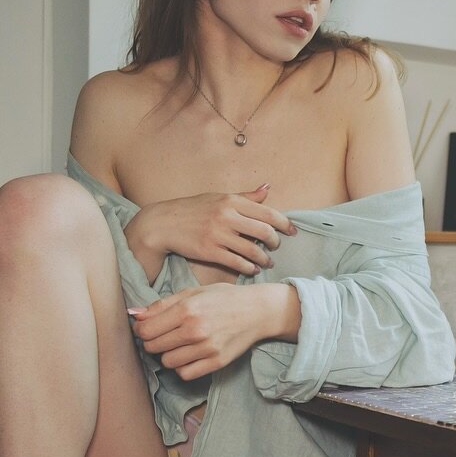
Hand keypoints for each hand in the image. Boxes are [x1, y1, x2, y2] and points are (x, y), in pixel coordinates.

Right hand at [125, 185, 295, 276]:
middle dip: (275, 242)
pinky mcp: (210, 251)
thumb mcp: (218, 197)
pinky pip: (238, 262)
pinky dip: (249, 267)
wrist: (162, 224)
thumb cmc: (193, 209)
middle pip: (264, 232)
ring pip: (253, 250)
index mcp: (231, 200)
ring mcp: (218, 234)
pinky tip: (252, 268)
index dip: (284, 223)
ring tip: (267, 261)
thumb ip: (245, 196)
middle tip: (277, 246)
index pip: (267, 212)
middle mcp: (226, 216)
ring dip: (264, 258)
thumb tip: (268, 188)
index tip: (293, 231)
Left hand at [129, 283, 297, 379]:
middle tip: (165, 335)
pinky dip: (183, 367)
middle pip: (153, 347)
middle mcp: (195, 330)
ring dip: (169, 355)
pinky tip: (190, 355)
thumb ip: (162, 305)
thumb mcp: (193, 293)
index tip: (147, 328)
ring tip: (180, 344)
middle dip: (154, 342)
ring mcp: (207, 348)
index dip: (141, 330)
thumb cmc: (224, 298)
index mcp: (186, 309)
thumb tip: (133, 314)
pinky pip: (185, 374)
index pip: (145, 331)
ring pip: (167, 362)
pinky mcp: (217, 362)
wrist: (258, 310)